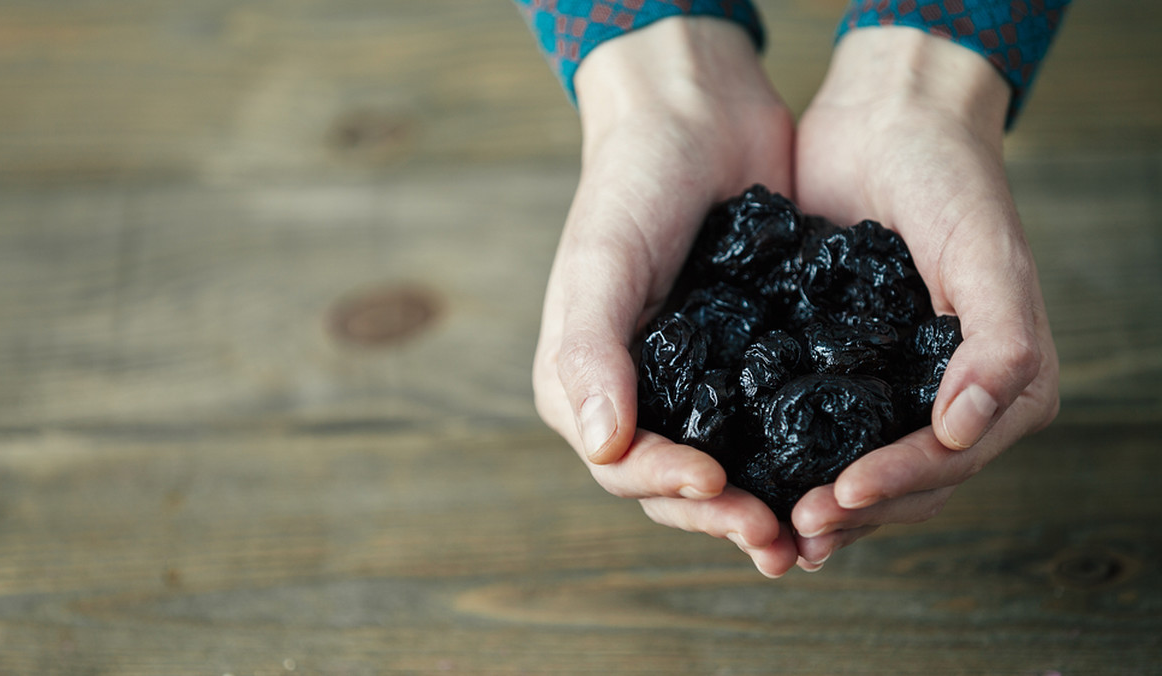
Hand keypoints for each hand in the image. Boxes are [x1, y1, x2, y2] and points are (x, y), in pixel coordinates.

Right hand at [532, 17, 800, 575]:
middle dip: (724, 515)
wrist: (696, 114)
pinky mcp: (747, 362)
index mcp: (585, 385)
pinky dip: (796, 458)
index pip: (622, 466)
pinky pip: (768, 425)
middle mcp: (637, 395)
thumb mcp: (601, 261)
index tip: (720, 485)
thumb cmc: (632, 181)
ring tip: (809, 531)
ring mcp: (695, 382)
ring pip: (728, 468)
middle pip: (676, 485)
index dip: (669, 487)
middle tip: (779, 539)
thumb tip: (602, 447)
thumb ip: (589, 352)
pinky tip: (837, 473)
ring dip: (765, 503)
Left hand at [789, 28, 1060, 570]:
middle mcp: (945, 398)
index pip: (947, 460)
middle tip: (790, 532)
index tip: (839, 497)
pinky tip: (743, 479)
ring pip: (854, 470)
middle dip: (849, 514)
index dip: (896, 486)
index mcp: (997, 384)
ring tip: (766, 531)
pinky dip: (782, 459)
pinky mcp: (832, 366)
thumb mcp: (984, 251)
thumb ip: (998, 341)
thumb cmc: (949, 178)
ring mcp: (886, 386)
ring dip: (814, 506)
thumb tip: (964, 429)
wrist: (888, 120)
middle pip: (901, 483)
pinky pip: (810, 428)